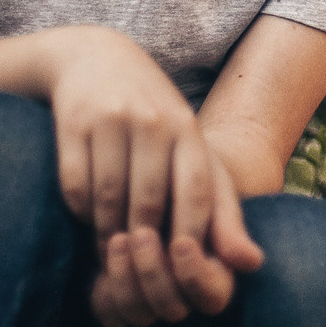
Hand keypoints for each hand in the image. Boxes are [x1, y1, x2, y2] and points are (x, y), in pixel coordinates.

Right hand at [46, 29, 264, 326]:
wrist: (96, 60)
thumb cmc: (155, 120)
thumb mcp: (192, 151)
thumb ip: (222, 207)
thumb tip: (251, 264)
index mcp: (188, 128)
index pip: (197, 193)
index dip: (190, 236)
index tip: (180, 266)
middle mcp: (153, 120)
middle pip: (149, 203)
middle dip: (144, 244)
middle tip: (138, 266)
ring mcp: (112, 119)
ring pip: (109, 199)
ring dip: (107, 233)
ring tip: (111, 251)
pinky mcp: (75, 122)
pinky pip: (76, 186)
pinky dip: (81, 210)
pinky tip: (88, 214)